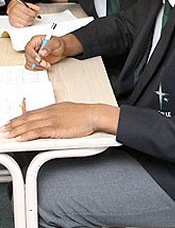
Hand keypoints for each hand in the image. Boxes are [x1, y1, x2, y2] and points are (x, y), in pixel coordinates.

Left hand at [1, 102, 119, 140]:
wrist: (94, 114)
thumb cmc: (84, 114)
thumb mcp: (68, 111)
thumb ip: (58, 115)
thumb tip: (51, 120)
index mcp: (53, 108)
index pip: (32, 113)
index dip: (20, 118)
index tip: (11, 121)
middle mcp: (50, 112)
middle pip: (28, 118)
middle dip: (14, 124)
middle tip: (4, 128)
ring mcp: (52, 120)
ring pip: (30, 125)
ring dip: (17, 130)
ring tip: (7, 134)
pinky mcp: (56, 128)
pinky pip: (38, 132)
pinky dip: (27, 135)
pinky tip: (20, 138)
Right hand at [7, 0, 39, 26]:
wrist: (12, 8)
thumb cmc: (19, 6)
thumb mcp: (26, 4)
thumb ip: (33, 6)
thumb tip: (38, 9)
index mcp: (17, 6)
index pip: (27, 11)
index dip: (33, 13)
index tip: (35, 14)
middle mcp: (14, 12)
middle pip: (27, 18)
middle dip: (32, 18)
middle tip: (33, 17)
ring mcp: (13, 18)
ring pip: (25, 23)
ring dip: (30, 22)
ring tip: (30, 19)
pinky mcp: (13, 23)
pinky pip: (21, 26)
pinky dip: (25, 25)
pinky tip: (26, 22)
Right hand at [25, 35, 66, 69]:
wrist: (60, 49)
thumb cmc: (58, 44)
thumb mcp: (56, 43)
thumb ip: (49, 47)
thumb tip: (42, 52)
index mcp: (35, 40)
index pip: (29, 48)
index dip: (32, 54)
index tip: (39, 59)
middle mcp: (32, 48)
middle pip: (28, 56)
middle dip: (36, 62)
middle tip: (45, 63)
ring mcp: (33, 55)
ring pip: (29, 63)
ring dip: (37, 66)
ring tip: (47, 64)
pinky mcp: (34, 61)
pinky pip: (31, 67)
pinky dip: (37, 68)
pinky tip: (44, 66)